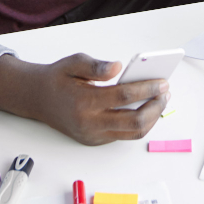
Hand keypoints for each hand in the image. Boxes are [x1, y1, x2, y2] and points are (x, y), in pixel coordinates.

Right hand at [0, 53, 168, 145]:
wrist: (37, 99)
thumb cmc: (58, 79)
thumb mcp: (73, 62)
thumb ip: (96, 66)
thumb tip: (118, 67)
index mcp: (84, 101)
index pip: (123, 97)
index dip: (147, 89)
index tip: (162, 82)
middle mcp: (89, 123)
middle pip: (133, 121)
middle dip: (155, 107)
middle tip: (165, 92)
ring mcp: (92, 135)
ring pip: (132, 133)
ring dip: (151, 118)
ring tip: (160, 100)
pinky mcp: (95, 140)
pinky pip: (123, 135)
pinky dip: (139, 123)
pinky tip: (147, 108)